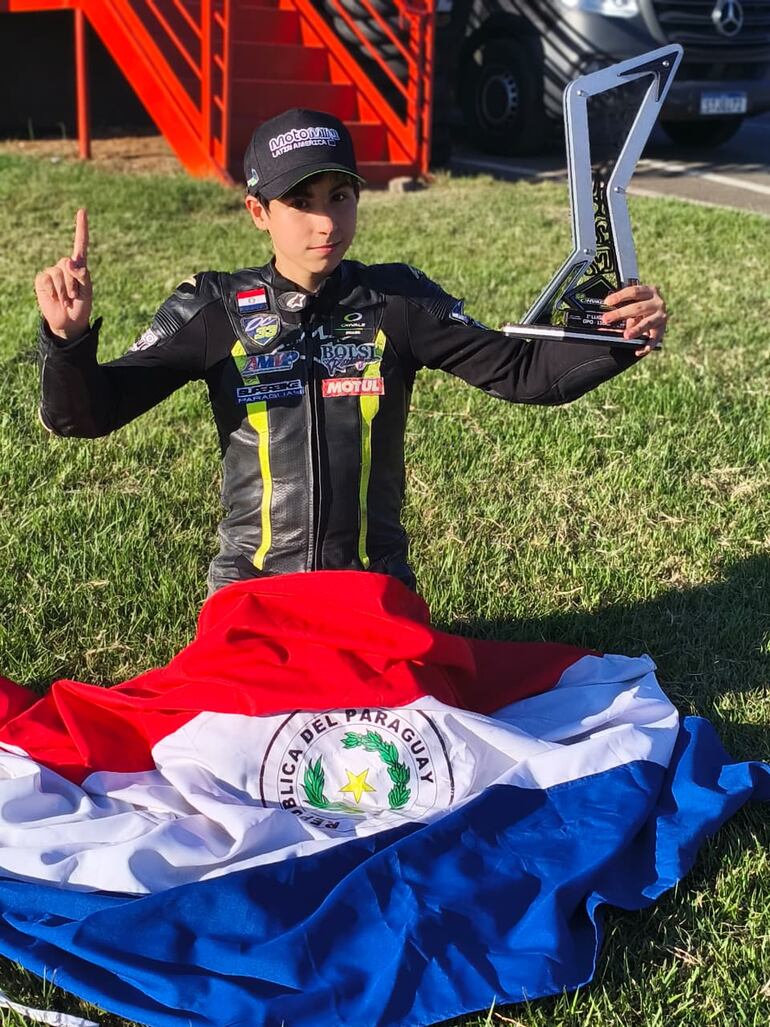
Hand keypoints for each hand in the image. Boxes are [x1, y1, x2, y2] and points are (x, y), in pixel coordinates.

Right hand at [34, 208, 91, 341]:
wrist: (69, 322)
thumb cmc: (81, 306)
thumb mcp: (88, 291)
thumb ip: (82, 275)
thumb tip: (69, 261)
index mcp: (79, 267)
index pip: (80, 244)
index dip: (81, 227)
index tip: (83, 211)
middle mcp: (65, 266)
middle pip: (68, 263)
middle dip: (73, 282)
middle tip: (74, 296)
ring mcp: (52, 272)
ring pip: (57, 273)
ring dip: (64, 289)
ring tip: (66, 299)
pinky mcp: (42, 279)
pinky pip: (47, 279)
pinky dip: (53, 291)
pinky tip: (55, 298)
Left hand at [601, 283, 666, 357]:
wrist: (656, 314)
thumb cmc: (640, 308)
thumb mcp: (632, 304)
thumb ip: (621, 309)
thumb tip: (604, 319)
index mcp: (648, 291)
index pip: (633, 292)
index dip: (620, 296)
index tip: (607, 302)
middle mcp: (657, 302)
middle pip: (638, 307)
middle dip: (620, 313)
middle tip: (606, 319)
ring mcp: (661, 316)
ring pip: (647, 323)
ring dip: (636, 330)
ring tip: (626, 335)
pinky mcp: (662, 330)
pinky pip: (654, 339)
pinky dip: (646, 346)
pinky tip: (638, 351)